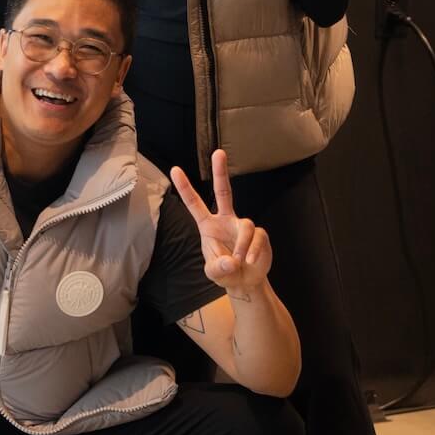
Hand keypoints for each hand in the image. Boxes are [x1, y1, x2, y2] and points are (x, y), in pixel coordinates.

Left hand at [170, 149, 274, 302]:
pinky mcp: (259, 234)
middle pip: (223, 192)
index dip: (185, 187)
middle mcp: (226, 220)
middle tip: (218, 152)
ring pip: (245, 226)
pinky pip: (257, 237)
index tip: (175, 170)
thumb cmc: (224, 272)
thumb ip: (218, 268)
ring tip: (239, 261)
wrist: (245, 282)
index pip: (195, 204)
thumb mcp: (213, 273)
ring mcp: (242, 226)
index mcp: (208, 226)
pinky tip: (250, 261)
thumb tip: (232, 260)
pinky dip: (253, 251)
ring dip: (242, 246)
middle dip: (220, 172)